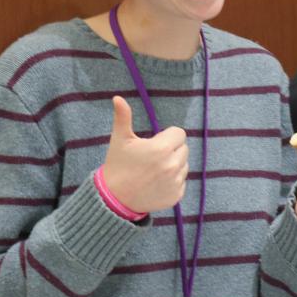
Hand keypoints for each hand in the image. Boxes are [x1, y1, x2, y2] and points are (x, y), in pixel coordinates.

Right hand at [101, 96, 188, 213]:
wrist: (113, 199)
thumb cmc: (117, 165)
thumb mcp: (119, 140)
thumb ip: (123, 117)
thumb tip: (117, 97)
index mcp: (162, 148)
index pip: (179, 133)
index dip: (166, 136)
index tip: (153, 143)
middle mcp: (172, 165)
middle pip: (183, 148)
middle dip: (171, 150)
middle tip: (152, 157)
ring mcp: (175, 182)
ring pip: (184, 165)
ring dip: (173, 164)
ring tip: (153, 170)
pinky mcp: (177, 196)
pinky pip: (182, 181)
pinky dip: (172, 181)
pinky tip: (156, 183)